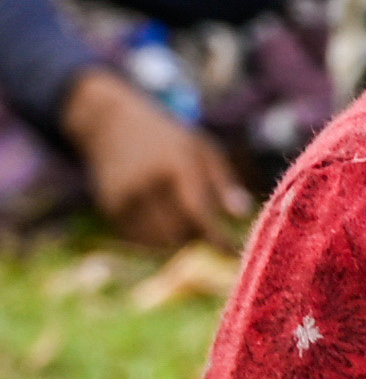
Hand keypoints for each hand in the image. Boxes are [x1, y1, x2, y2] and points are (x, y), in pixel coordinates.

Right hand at [59, 68, 245, 250]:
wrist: (112, 124)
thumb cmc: (169, 139)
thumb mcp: (203, 149)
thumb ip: (224, 182)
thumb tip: (241, 215)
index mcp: (176, 164)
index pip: (197, 211)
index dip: (216, 237)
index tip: (232, 253)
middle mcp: (147, 182)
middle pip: (179, 232)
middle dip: (196, 236)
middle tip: (204, 225)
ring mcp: (125, 195)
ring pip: (158, 241)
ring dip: (176, 239)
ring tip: (182, 216)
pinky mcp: (110, 207)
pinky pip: (139, 239)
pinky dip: (155, 238)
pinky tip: (161, 217)